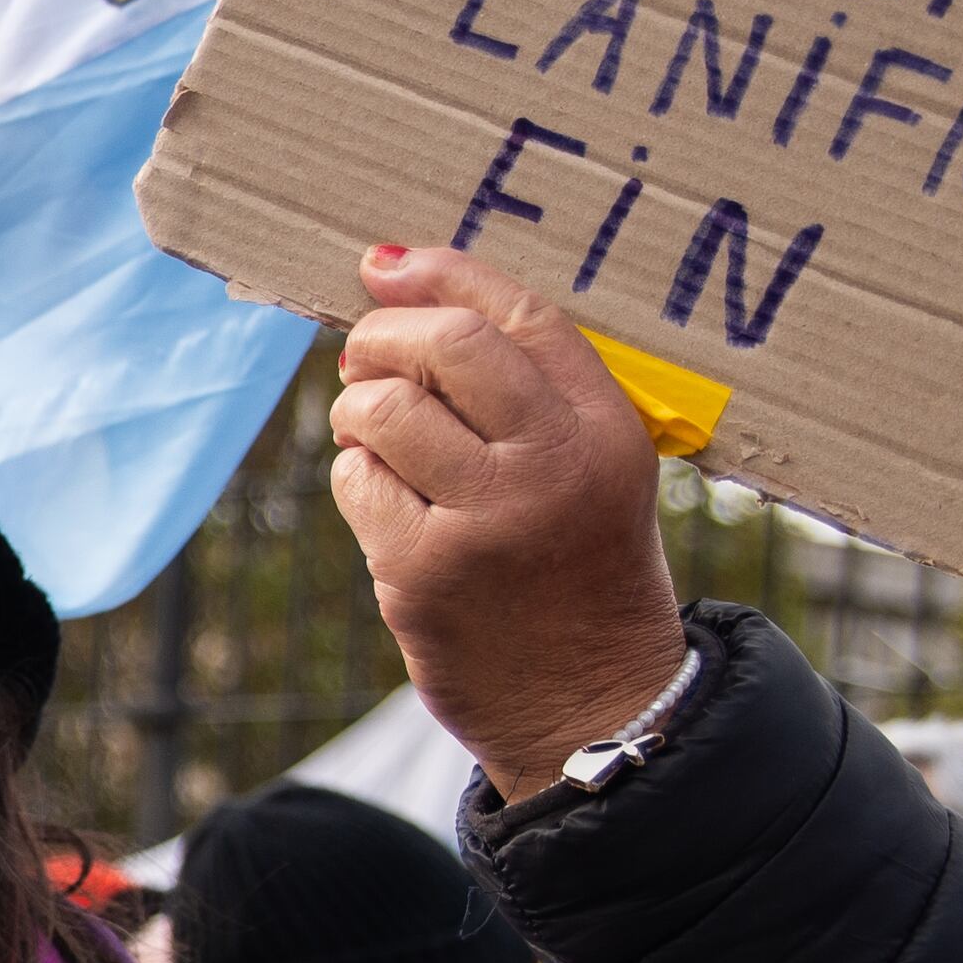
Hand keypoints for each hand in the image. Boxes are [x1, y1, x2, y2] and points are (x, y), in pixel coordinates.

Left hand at [326, 245, 693, 803]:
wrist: (588, 697)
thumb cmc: (574, 561)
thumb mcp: (591, 465)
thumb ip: (524, 388)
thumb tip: (397, 283)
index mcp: (607, 429)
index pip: (521, 316)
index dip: (444, 275)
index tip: (388, 265)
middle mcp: (553, 466)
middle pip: (447, 349)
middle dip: (384, 336)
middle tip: (366, 354)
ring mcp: (486, 520)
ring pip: (383, 411)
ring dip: (358, 408)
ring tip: (374, 430)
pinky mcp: (423, 571)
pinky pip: (356, 482)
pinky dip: (355, 476)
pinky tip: (386, 500)